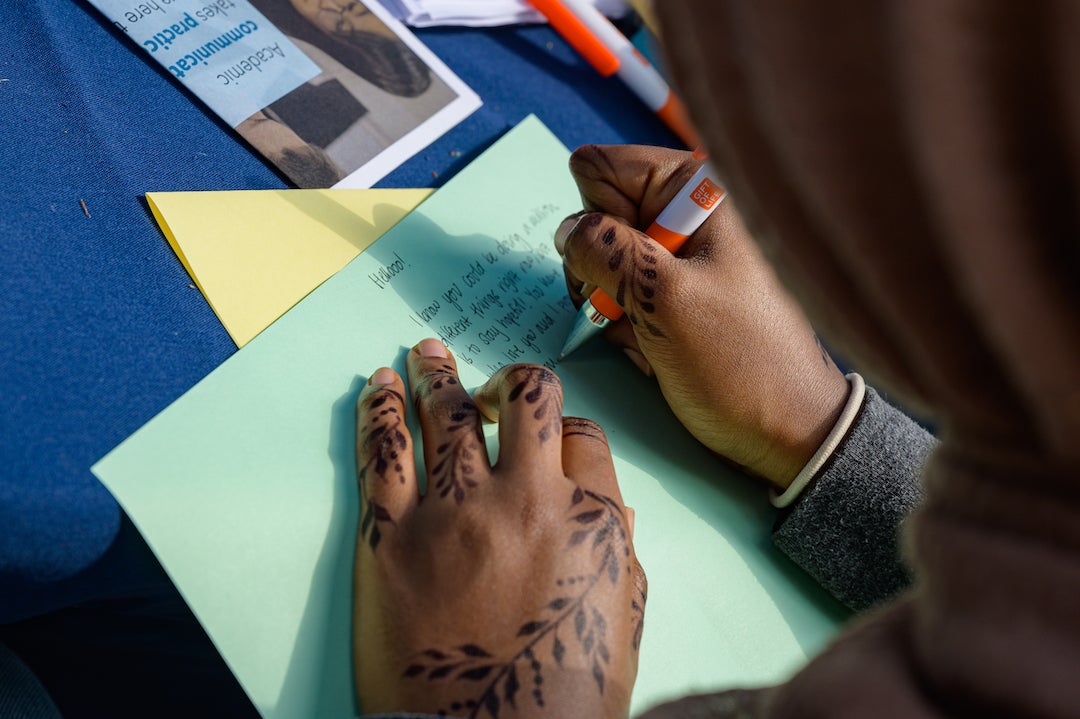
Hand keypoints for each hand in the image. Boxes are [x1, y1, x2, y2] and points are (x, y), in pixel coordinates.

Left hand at [354, 338, 646, 717]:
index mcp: (587, 519)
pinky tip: (378, 387)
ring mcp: (453, 513)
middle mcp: (524, 500)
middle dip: (508, 381)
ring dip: (435, 373)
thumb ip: (618, 552)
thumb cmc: (559, 697)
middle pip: (523, 397)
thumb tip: (609, 507)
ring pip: (445, 410)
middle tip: (488, 384)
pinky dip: (379, 409)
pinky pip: (383, 451)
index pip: (580, 435)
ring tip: (425, 353)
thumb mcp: (620, 624)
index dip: (563, 428)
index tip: (544, 434)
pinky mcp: (390, 537)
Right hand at [555, 145, 849, 489]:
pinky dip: (626, 326)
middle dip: (601, 269)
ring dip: (612, 306)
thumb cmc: (742, 362)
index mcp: (697, 192)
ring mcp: (678, 258)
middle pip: (597, 217)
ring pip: (601, 263)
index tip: (630, 263)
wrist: (786, 431)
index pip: (602, 169)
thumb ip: (605, 251)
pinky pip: (620, 297)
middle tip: (636, 308)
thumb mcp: (664, 298)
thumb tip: (568, 229)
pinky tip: (656, 350)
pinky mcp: (673, 295)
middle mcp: (686, 215)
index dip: (598, 219)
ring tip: (650, 336)